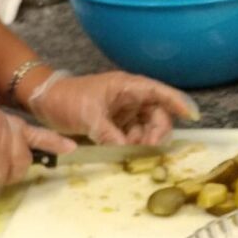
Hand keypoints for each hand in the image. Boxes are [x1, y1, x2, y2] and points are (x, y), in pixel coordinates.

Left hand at [26, 69, 197, 145]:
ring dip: (143, 139)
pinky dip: (131, 143)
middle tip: (148, 147)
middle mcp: (129, 97)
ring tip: (130, 149)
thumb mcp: (88, 115)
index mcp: (127, 86)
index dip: (177, 102)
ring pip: (145, 127)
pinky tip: (124, 150)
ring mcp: (123, 111)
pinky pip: (131, 134)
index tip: (192, 116)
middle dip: (157, 130)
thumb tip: (124, 147)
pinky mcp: (114, 123)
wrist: (44, 101)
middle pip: (156, 114)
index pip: (159, 92)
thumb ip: (107, 132)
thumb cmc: (67, 98)